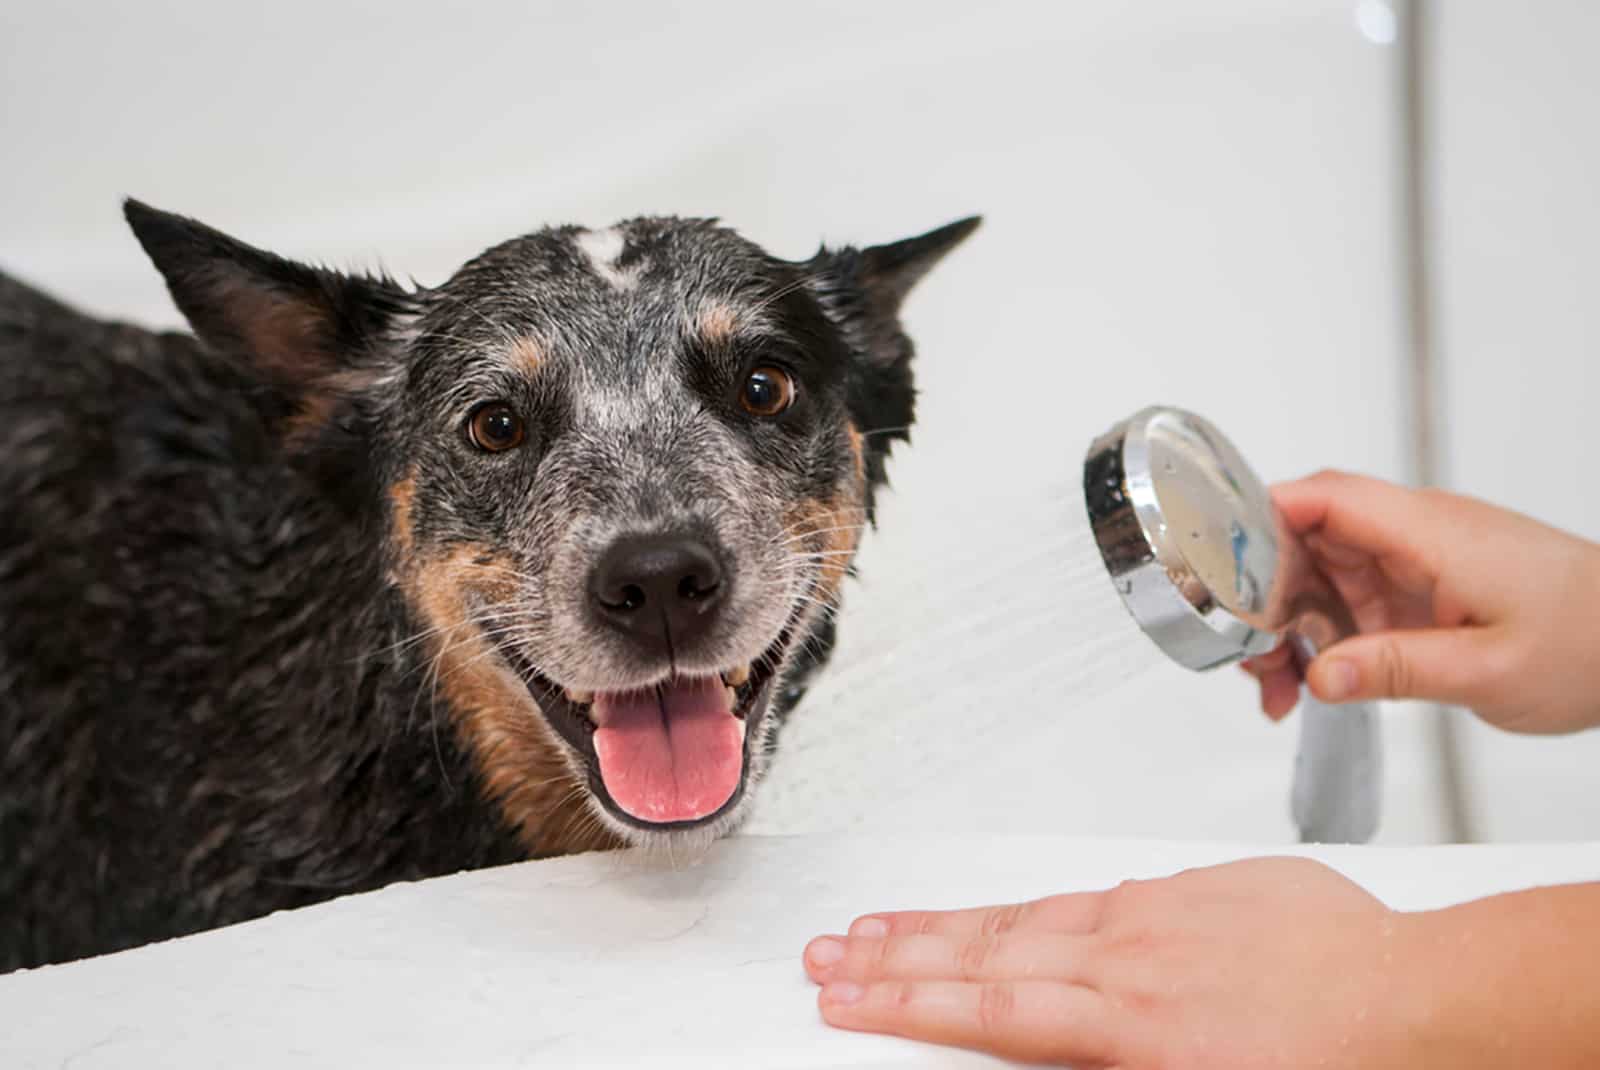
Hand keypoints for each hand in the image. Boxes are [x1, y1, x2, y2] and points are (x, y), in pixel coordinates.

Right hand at [804, 858, 1421, 1067]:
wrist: (1420, 1001)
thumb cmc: (1339, 1069)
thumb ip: (1114, 1065)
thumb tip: (1055, 1050)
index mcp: (1127, 1026)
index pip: (986, 1011)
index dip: (905, 1004)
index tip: (847, 997)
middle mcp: (1126, 961)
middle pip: (985, 955)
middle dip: (896, 958)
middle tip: (831, 954)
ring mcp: (1156, 918)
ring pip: (1025, 918)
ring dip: (946, 925)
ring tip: (884, 926)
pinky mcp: (1192, 890)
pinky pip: (1090, 895)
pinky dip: (1029, 905)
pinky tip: (1001, 913)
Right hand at [1242, 471, 1599, 733]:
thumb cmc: (1592, 643)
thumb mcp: (1490, 671)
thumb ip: (1399, 670)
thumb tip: (1319, 676)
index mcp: (1429, 533)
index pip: (1326, 498)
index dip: (1261, 517)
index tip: (1216, 558)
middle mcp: (1415, 537)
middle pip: (1306, 541)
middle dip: (1263, 596)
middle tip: (1245, 655)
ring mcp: (1415, 563)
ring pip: (1321, 577)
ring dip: (1288, 628)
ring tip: (1274, 687)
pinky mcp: (1420, 592)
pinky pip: (1351, 605)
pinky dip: (1323, 641)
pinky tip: (1312, 684)